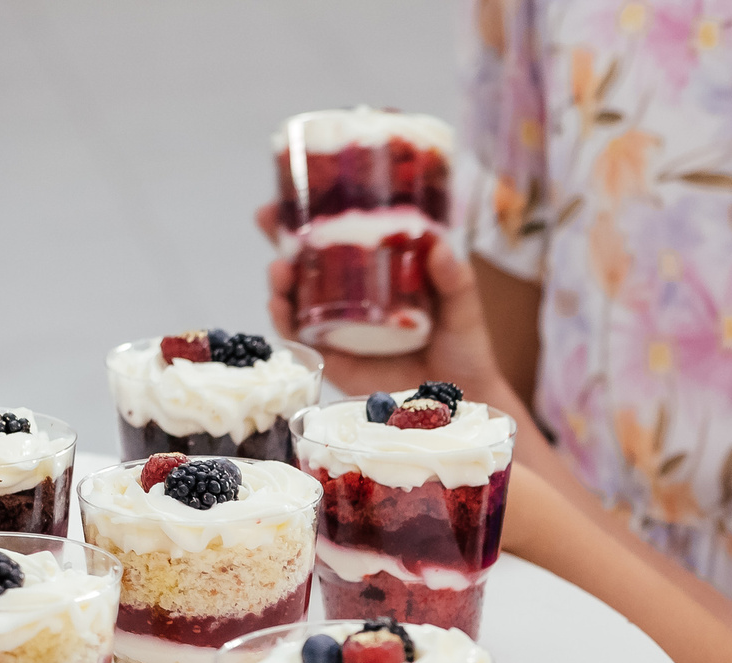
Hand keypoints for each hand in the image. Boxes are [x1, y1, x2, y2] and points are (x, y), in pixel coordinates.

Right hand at [257, 204, 510, 401]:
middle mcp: (354, 298)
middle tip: (267, 219)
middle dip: (280, 238)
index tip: (295, 192)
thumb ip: (454, 279)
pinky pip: (300, 338)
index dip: (314, 216)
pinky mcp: (334, 359)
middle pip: (307, 261)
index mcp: (380, 275)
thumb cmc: (463, 350)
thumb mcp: (462, 308)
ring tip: (280, 269)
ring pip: (296, 296)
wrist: (464, 401)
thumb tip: (438, 245)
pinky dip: (285, 321)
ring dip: (280, 279)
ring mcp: (341, 327)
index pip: (342, 239)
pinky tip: (280, 307)